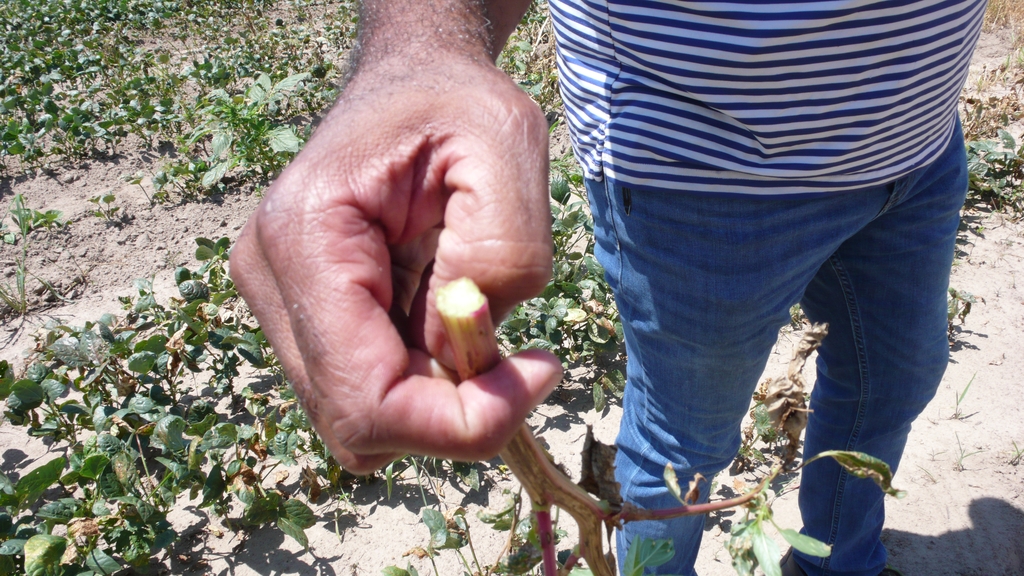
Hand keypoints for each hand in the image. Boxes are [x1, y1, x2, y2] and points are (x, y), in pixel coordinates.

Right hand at [230, 57, 562, 473]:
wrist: (411, 84)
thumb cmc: (457, 104)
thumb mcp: (508, 146)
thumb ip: (499, 251)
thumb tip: (467, 351)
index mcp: (305, 238)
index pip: (364, 400)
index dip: (457, 423)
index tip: (536, 373)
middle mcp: (270, 282)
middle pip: (360, 424)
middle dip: (452, 413)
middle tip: (518, 356)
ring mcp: (278, 303)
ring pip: (363, 418)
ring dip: (436, 396)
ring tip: (473, 317)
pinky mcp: (301, 316)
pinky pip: (366, 390)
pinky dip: (421, 380)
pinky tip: (443, 317)